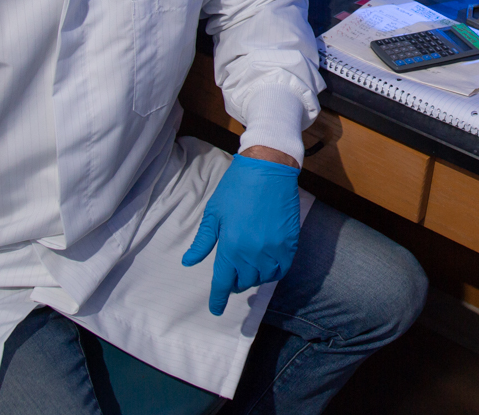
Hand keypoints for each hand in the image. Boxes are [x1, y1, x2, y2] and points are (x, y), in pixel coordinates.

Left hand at [181, 153, 300, 315]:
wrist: (268, 168)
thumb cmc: (236, 188)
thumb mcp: (214, 213)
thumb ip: (203, 241)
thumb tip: (189, 262)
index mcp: (231, 246)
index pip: (223, 282)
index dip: (218, 299)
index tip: (215, 310)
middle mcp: (253, 253)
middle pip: (243, 281)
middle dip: (235, 283)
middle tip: (231, 276)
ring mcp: (274, 249)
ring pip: (263, 278)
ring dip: (254, 278)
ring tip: (248, 269)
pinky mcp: (289, 243)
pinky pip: (281, 269)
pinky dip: (273, 273)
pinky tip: (266, 266)